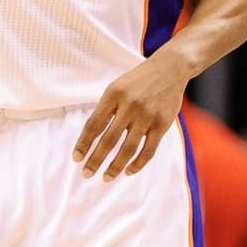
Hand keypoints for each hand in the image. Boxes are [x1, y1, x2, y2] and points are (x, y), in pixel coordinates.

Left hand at [72, 53, 188, 181]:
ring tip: (106, 178)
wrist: (170, 68)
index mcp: (114, 94)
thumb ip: (106, 109)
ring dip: (115, 167)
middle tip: (86, 174)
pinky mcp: (163, 124)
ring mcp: (147, 116)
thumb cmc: (138, 80)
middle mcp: (130, 105)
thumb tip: (91, 138)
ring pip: (128, 149)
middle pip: (108, 140)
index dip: (83, 144)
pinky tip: (128, 171)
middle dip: (95, 160)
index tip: (76, 158)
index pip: (94, 124)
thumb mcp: (117, 86)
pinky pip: (148, 151)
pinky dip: (137, 164)